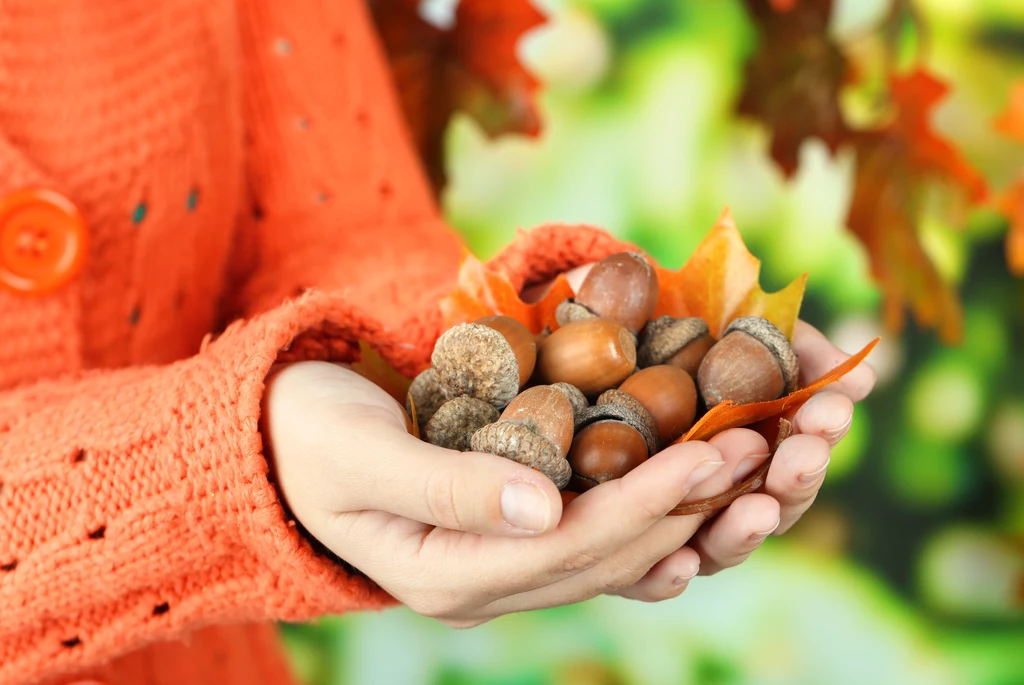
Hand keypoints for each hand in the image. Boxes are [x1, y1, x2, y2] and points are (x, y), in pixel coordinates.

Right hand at [262, 361, 770, 626]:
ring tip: (750, 470)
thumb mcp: (360, 455)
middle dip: (683, 505)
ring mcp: (496, 567)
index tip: (711, 454)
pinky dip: (646, 517)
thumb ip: (445, 487)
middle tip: (758, 450)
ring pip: (608, 555)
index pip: (566, 545)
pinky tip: (699, 504)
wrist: (279, 445)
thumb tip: (544, 509)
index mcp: (442, 572)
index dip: (644, 502)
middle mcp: (481, 585)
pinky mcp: (507, 537)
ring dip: (681, 514)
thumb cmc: (306, 439)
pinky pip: (592, 539)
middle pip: (603, 555)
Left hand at [545, 264, 876, 600]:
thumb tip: (862, 371)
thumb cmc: (657, 319)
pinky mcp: (619, 540)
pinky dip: (668, 577)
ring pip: (721, 543)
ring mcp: (672, 515)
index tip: (833, 404)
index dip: (822, 429)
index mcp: (751, 435)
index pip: (801, 447)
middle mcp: (718, 484)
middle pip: (773, 500)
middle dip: (797, 475)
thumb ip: (792, 341)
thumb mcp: (725, 316)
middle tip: (806, 448)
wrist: (574, 326)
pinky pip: (646, 576)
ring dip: (745, 528)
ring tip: (756, 507)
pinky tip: (677, 563)